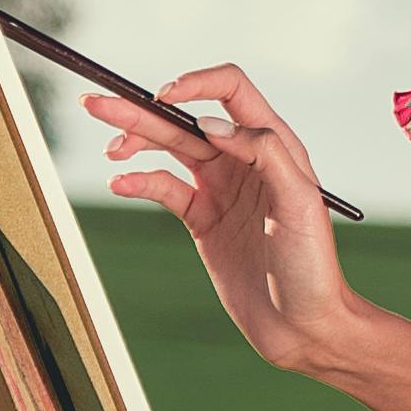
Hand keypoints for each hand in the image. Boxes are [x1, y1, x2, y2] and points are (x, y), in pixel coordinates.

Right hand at [89, 58, 359, 373]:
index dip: (197, 84)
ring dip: (135, 142)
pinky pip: (163, 188)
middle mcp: (244, 159)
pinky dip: (139, 182)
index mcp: (274, 145)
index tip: (164, 96)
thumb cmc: (313, 265)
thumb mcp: (300, 203)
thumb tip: (212, 125)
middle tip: (98, 104)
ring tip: (110, 150)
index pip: (231, 91)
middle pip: (186, 119)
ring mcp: (220, 188)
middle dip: (142, 110)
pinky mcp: (202, 218)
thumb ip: (264, 153)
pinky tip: (120, 184)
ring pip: (169, 149)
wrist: (303, 326)